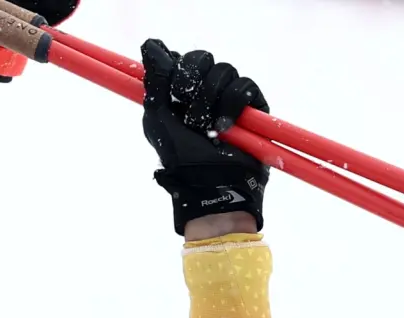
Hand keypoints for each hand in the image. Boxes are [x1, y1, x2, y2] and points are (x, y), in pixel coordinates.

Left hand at [139, 41, 269, 235]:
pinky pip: (245, 86)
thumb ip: (154, 81)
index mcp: (179, 95)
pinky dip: (232, 104)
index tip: (171, 90)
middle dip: (191, 83)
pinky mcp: (254, 107)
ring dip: (210, 99)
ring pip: (223, 71)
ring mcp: (229, 99)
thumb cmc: (181, 160)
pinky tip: (225, 127)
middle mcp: (204, 94)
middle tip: (188, 112)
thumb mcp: (158, 119)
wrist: (212, 186)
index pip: (179, 61)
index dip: (175, 68)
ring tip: (206, 127)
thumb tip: (150, 45)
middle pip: (201, 60)